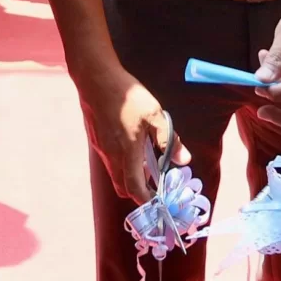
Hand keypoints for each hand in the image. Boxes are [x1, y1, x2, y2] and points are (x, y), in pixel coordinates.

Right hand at [78, 66, 178, 202]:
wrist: (95, 78)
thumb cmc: (127, 95)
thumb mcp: (155, 114)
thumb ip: (169, 139)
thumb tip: (184, 160)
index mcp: (127, 152)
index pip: (133, 188)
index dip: (145, 200)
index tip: (157, 202)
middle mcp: (111, 155)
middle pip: (122, 187)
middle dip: (137, 192)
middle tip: (153, 186)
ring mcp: (101, 148)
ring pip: (115, 174)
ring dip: (130, 177)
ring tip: (146, 164)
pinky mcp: (97, 140)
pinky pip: (109, 161)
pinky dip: (122, 164)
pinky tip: (132, 146)